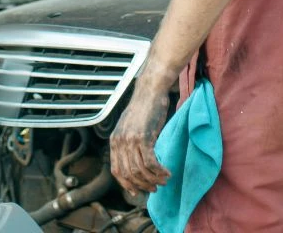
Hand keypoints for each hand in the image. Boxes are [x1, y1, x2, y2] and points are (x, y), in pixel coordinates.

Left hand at [110, 81, 171, 197]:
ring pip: (140, 171)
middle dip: (143, 185)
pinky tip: (167, 172)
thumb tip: (135, 162)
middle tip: (155, 188)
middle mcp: (119, 142)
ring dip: (153, 179)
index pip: (117, 171)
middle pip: (129, 174)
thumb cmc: (144, 108)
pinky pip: (151, 162)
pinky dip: (159, 171)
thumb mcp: (130, 126)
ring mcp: (130, 140)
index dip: (127, 184)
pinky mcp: (143, 137)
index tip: (137, 192)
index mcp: (114, 140)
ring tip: (164, 181)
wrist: (150, 90)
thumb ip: (129, 142)